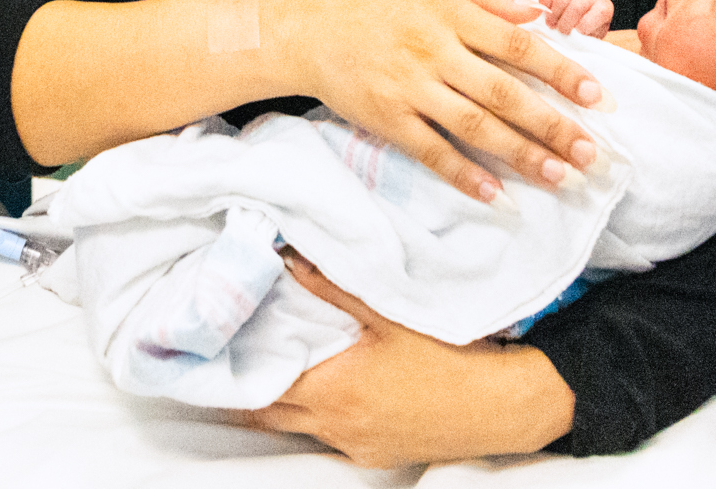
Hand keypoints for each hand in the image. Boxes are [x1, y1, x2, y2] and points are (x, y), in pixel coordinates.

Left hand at [239, 253, 573, 467]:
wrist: (500, 406)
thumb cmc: (449, 359)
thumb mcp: (388, 315)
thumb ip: (333, 286)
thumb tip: (289, 258)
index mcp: (333, 389)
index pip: (261, 384)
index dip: (234, 367)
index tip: (214, 349)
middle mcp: (336, 425)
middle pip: (269, 413)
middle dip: (246, 390)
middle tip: (228, 361)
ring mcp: (355, 445)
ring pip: (299, 427)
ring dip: (283, 404)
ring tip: (269, 371)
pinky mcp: (375, 455)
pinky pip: (331, 439)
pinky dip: (317, 419)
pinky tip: (324, 394)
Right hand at [270, 0, 604, 199]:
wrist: (304, 29)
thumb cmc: (370, 0)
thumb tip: (536, 13)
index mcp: (447, 14)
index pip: (517, 45)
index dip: (560, 71)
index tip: (595, 95)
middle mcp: (432, 51)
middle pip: (503, 93)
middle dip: (552, 125)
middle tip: (590, 151)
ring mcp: (409, 88)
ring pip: (475, 127)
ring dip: (521, 155)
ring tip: (558, 176)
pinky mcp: (388, 119)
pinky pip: (432, 151)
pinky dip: (464, 175)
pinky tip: (497, 195)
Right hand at [531, 0, 614, 37]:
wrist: (573, 20)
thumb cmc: (582, 32)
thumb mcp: (589, 40)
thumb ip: (585, 41)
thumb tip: (575, 47)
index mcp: (603, 7)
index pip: (600, 11)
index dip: (587, 24)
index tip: (577, 33)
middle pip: (577, 6)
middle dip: (566, 22)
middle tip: (561, 31)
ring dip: (553, 15)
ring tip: (552, 24)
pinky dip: (544, 4)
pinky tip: (546, 13)